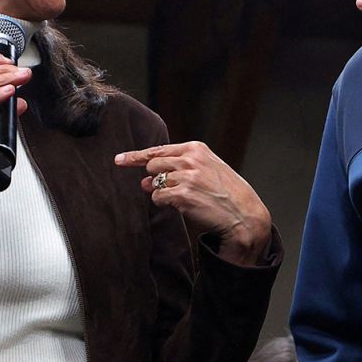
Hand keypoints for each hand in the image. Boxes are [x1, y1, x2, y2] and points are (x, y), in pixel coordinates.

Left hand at [114, 141, 271, 265]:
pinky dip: (165, 204)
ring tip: (185, 199)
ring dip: (163, 193)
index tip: (118, 160)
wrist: (243, 213)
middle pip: (153, 165)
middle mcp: (190, 159)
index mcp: (196, 148)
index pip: (158, 150)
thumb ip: (177, 170)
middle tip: (170, 189)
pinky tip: (183, 206)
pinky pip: (158, 198)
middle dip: (155, 178)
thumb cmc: (225, 192)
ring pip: (154, 184)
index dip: (135, 156)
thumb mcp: (206, 170)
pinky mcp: (183, 195)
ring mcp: (186, 176)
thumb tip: (144, 181)